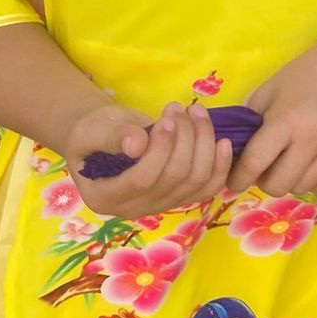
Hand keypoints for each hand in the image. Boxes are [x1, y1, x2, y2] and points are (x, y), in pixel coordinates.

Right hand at [65, 102, 230, 219]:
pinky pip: (209, 188)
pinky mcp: (181, 197)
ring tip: (195, 112)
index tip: (166, 119)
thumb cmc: (95, 133)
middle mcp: (132, 209)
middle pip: (175, 177)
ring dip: (204, 141)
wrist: (108, 137)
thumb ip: (112, 136)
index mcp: (104, 197)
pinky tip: (223, 141)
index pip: (142, 179)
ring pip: (196, 180)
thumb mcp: (94, 129)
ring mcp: (160, 206)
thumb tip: (138, 145)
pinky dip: (221, 165)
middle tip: (179, 108)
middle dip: (185, 137)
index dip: (161, 148)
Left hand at [228, 25, 316, 197]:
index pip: (254, 164)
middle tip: (267, 168)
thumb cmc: (304, 76)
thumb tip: (233, 157)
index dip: (238, 178)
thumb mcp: (268, 92)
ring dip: (291, 180)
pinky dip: (314, 180)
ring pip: (303, 187)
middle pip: (279, 185)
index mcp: (288, 119)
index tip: (235, 180)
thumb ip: (249, 125)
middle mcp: (315, 137)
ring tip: (291, 162)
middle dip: (266, 180)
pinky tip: (312, 164)